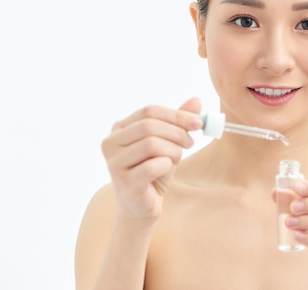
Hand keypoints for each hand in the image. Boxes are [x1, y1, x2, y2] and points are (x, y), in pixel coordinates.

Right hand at [100, 97, 201, 222]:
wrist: (142, 207)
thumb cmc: (154, 172)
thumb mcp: (168, 143)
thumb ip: (178, 122)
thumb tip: (196, 100)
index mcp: (119, 128)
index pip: (149, 110)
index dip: (176, 114)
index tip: (197, 123)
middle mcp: (110, 143)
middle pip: (149, 126)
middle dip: (177, 132)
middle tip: (190, 142)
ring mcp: (114, 163)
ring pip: (151, 144)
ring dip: (173, 150)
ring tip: (177, 158)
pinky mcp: (124, 182)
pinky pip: (153, 166)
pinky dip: (167, 165)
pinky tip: (166, 171)